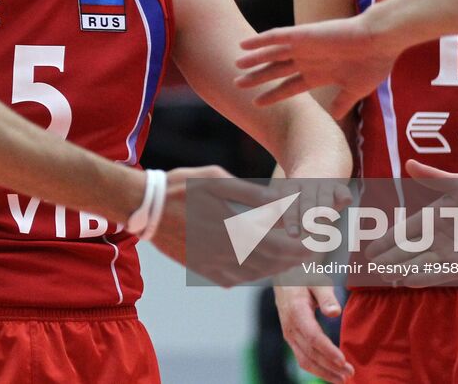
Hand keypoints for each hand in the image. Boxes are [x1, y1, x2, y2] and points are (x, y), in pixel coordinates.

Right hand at [153, 167, 310, 284]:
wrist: (144, 207)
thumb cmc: (181, 186)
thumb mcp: (217, 179)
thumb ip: (249, 194)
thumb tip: (275, 204)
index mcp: (233, 229)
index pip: (276, 246)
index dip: (298, 248)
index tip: (313, 246)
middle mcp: (225, 251)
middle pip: (268, 264)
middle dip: (291, 261)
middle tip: (306, 255)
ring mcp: (211, 263)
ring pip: (252, 274)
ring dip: (272, 270)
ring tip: (286, 262)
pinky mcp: (200, 267)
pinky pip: (231, 278)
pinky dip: (249, 275)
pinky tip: (255, 269)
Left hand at [236, 14, 398, 117]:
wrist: (381, 41)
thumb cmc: (374, 63)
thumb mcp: (356, 89)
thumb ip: (343, 101)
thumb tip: (334, 116)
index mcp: (320, 73)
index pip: (290, 86)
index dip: (273, 94)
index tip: (257, 103)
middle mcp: (309, 59)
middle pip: (276, 70)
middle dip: (257, 78)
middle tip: (237, 84)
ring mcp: (305, 47)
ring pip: (272, 54)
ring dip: (253, 59)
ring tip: (236, 65)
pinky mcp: (305, 34)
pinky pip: (277, 36)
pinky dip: (260, 40)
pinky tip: (244, 44)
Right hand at [275, 285, 353, 382]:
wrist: (285, 278)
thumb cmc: (305, 278)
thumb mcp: (317, 280)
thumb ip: (326, 297)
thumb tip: (335, 313)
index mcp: (296, 311)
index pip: (313, 336)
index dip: (328, 351)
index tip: (343, 360)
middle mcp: (290, 326)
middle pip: (310, 352)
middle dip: (330, 366)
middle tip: (350, 373)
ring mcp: (289, 334)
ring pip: (304, 359)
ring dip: (324, 372)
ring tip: (343, 378)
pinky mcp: (291, 339)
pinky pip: (302, 358)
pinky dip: (316, 369)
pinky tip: (330, 373)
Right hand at [362, 161, 457, 283]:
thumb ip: (433, 178)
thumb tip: (409, 163)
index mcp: (431, 218)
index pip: (403, 231)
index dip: (387, 241)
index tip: (370, 250)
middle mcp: (437, 238)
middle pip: (408, 250)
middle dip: (391, 259)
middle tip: (372, 267)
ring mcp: (449, 253)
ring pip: (421, 263)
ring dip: (403, 270)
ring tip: (386, 276)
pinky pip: (442, 273)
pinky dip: (425, 277)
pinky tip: (409, 280)